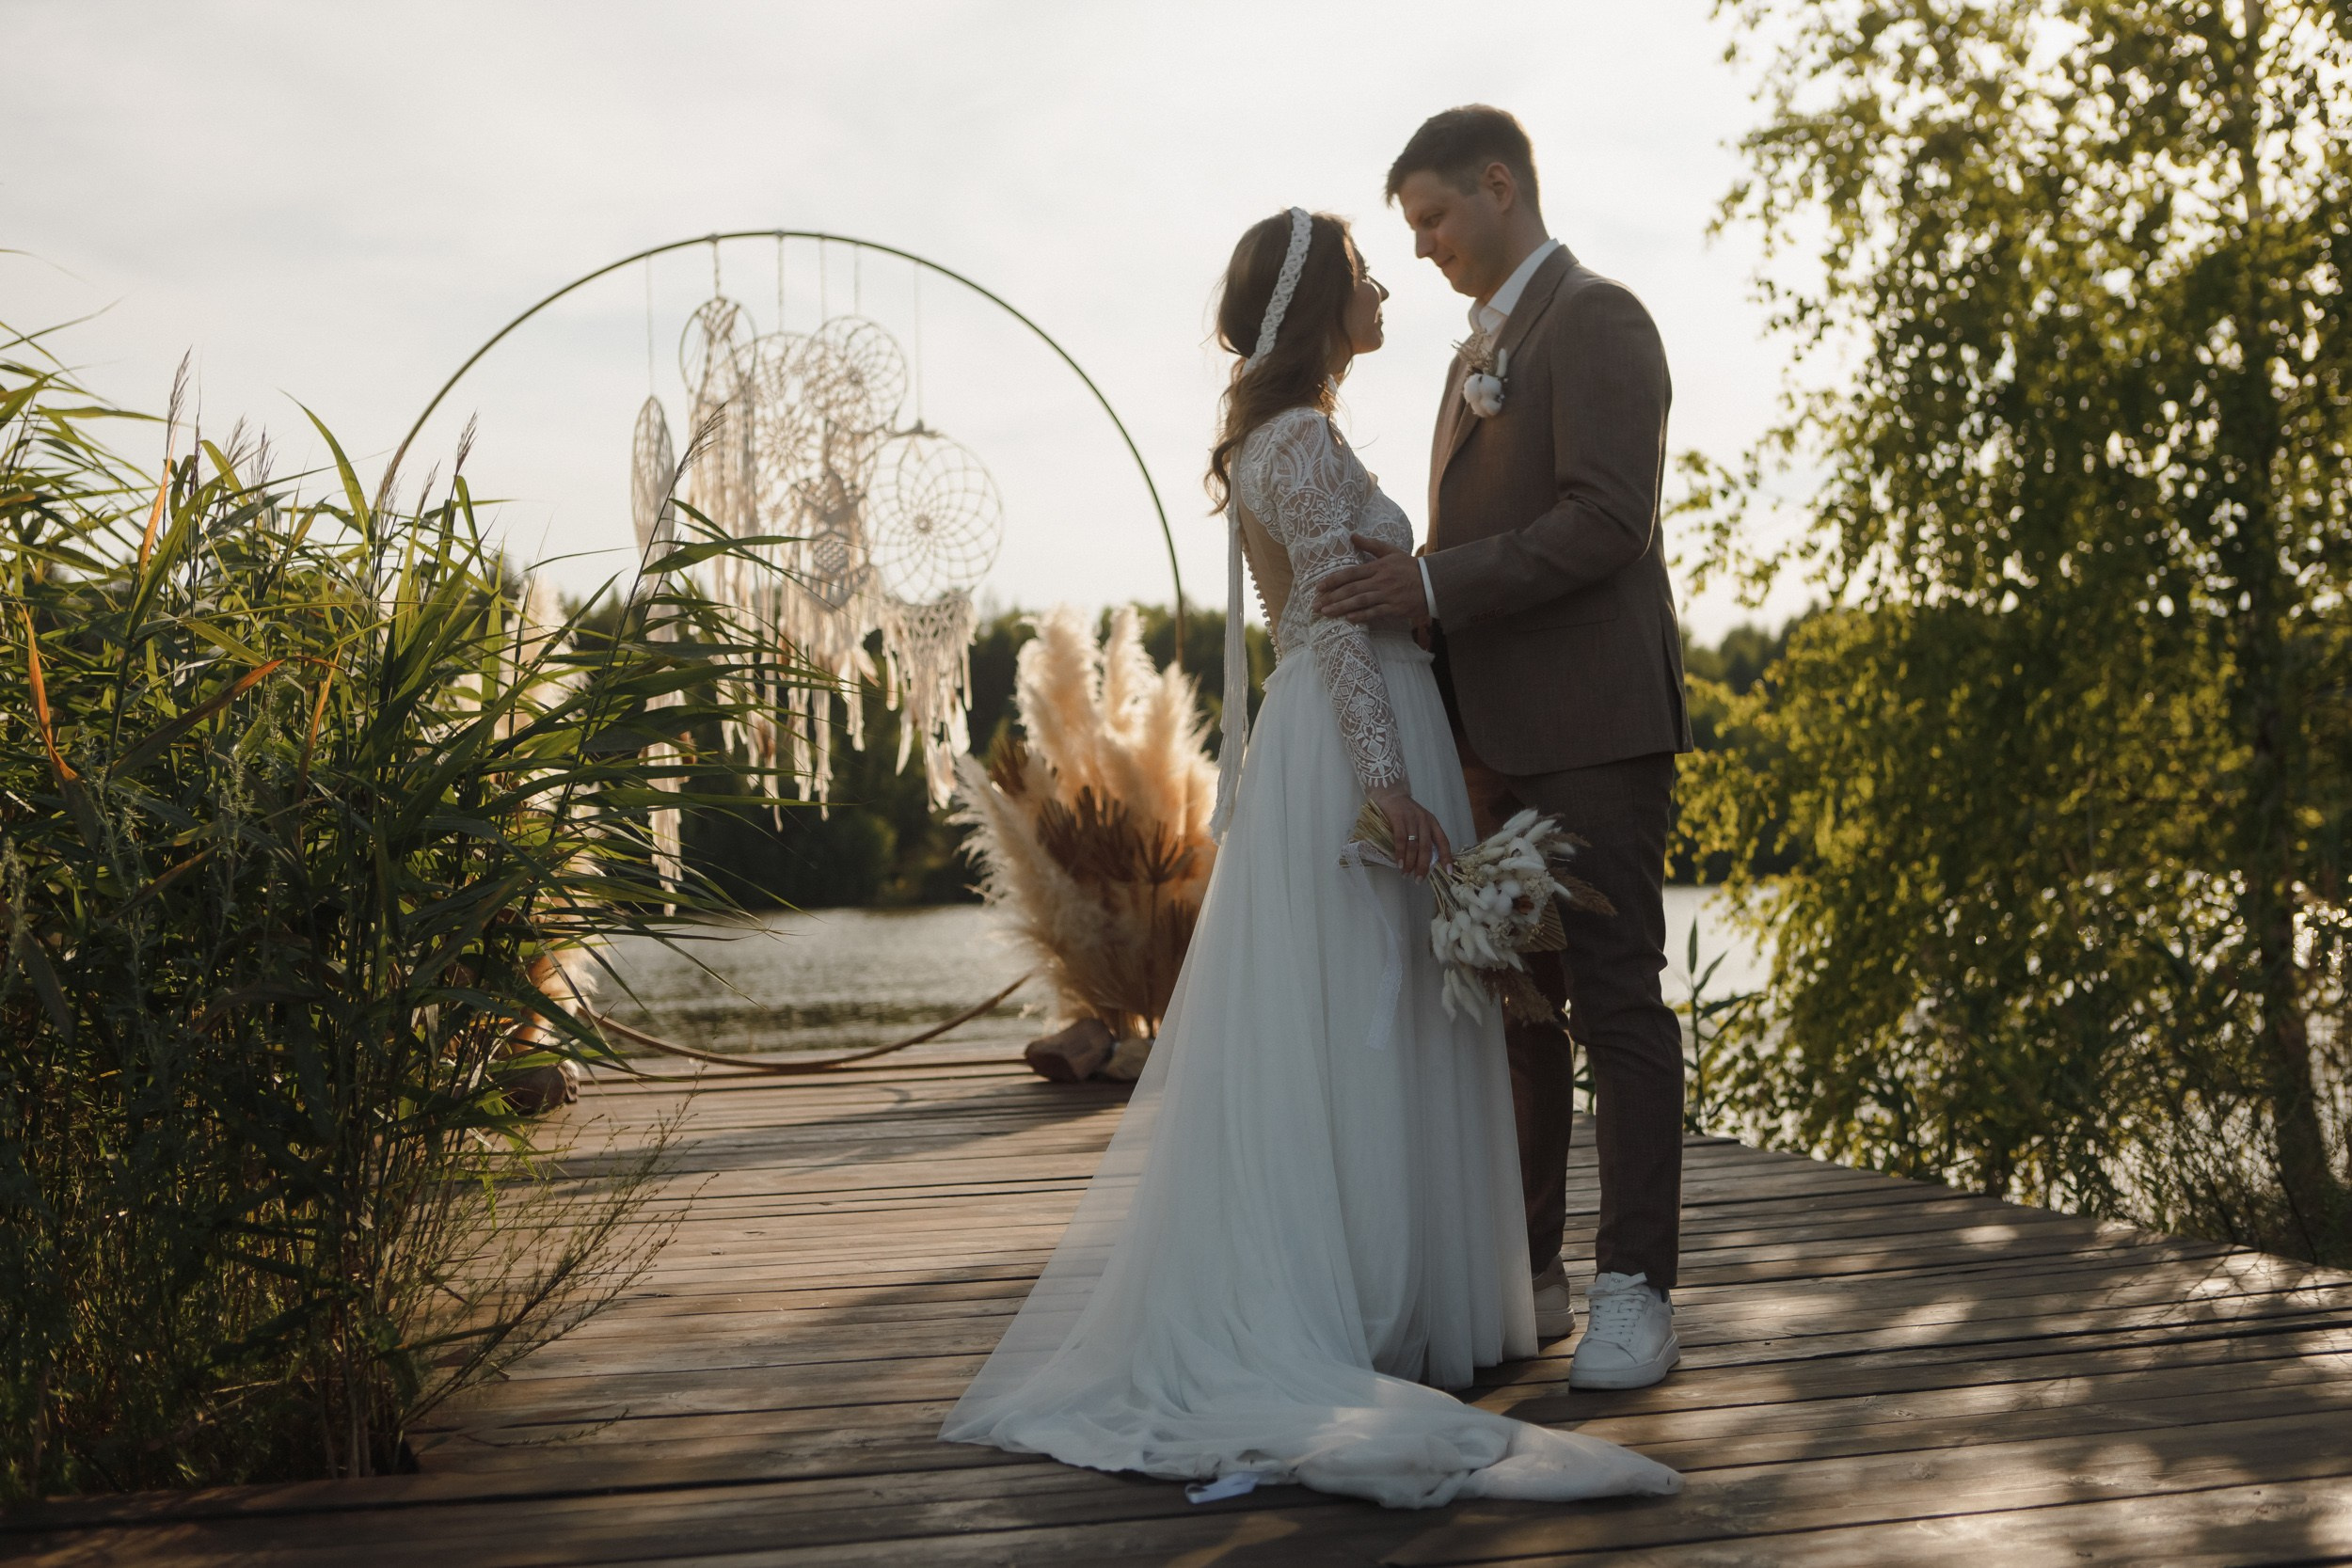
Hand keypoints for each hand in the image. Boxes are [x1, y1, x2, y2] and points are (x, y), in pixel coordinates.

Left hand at [1313, 535, 1430, 627]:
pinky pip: (1375, 613)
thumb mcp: (1391, 551)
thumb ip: (1370, 544)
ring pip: (1360, 602)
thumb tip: (1352, 536)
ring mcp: (1387, 595)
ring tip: (1326, 613)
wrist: (1432, 582)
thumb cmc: (1409, 567)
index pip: (1351, 573)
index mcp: (1378, 567)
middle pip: (1352, 589)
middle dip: (1332, 597)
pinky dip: (1362, 616)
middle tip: (1315, 605)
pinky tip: (1349, 619)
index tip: (1319, 587)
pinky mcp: (1394, 608)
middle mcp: (1381, 581)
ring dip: (1341, 608)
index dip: (1334, 580)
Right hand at [1369, 784, 1451, 877]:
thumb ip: (1423, 836)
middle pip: (1427, 848)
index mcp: (1433, 822)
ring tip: (1406, 874)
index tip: (1448, 872)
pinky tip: (1399, 864)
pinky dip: (1400, 854)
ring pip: (1414, 846)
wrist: (1390, 793)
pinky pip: (1401, 840)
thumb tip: (1424, 860)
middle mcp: (1425, 821)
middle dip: (1424, 866)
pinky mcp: (1398, 818)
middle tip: (1419, 880)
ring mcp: (1411, 819)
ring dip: (1410, 863)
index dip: (1447, 857)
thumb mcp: (1419, 821)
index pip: (1443, 841)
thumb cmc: (1404, 811)